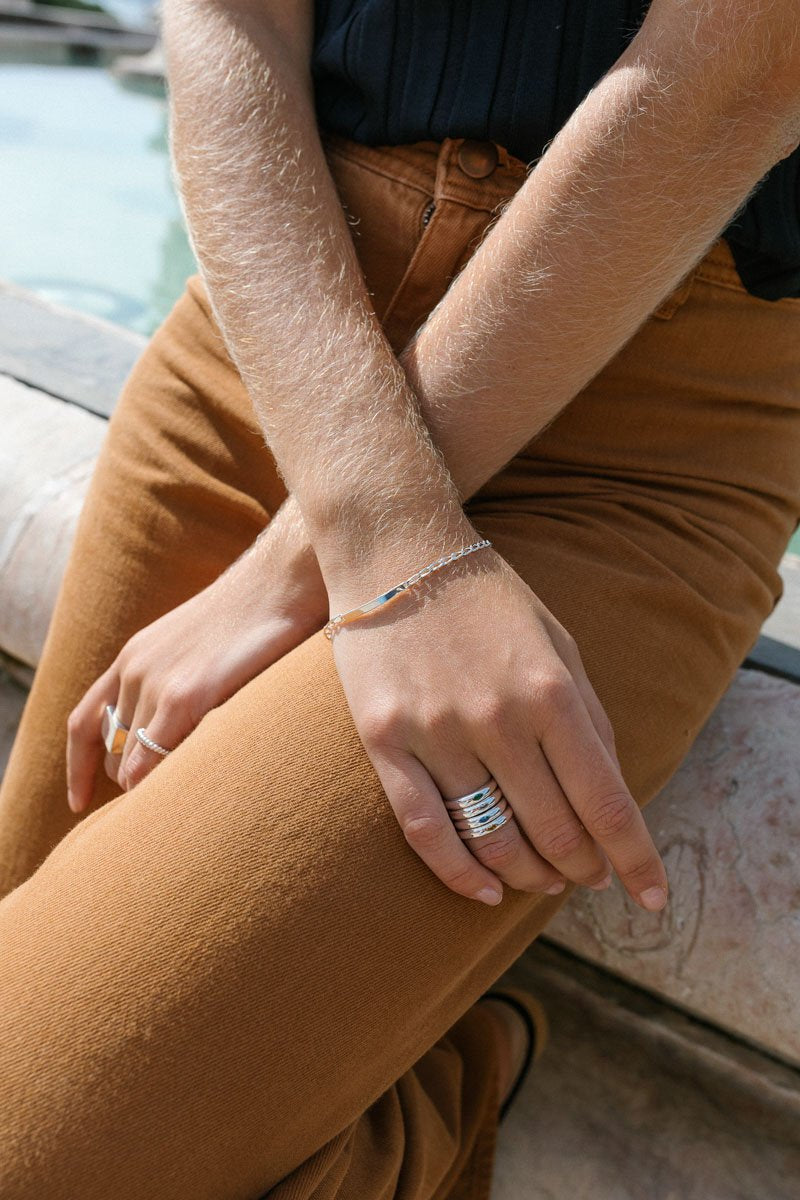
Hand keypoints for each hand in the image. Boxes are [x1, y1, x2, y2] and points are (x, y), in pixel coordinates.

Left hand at [66, 497, 326, 811]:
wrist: (282, 579)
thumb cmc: (258, 614)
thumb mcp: (201, 644)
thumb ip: (181, 678)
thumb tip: (184, 723)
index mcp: (134, 655)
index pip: (83, 722)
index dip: (79, 767)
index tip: (80, 800)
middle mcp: (134, 669)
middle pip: (110, 749)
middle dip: (124, 781)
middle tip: (157, 807)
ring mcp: (156, 681)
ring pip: (129, 760)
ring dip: (146, 789)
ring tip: (179, 807)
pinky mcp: (185, 694)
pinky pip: (152, 761)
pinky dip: (155, 788)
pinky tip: (180, 800)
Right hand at [327, 541, 668, 910]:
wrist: (395, 550)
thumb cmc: (487, 599)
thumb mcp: (558, 643)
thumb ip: (589, 718)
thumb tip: (613, 796)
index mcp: (552, 691)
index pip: (606, 802)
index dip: (635, 860)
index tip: (651, 899)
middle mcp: (497, 717)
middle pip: (554, 831)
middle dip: (581, 870)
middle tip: (587, 878)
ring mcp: (436, 730)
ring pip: (492, 839)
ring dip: (528, 876)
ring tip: (542, 882)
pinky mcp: (384, 738)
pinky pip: (424, 829)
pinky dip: (460, 874)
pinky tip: (485, 892)